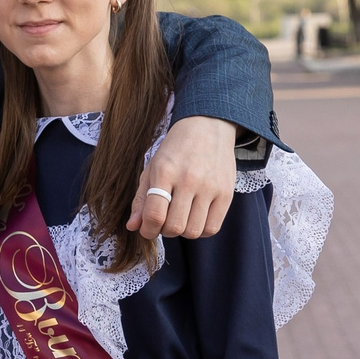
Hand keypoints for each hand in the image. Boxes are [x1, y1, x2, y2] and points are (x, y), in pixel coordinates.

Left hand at [130, 116, 236, 238]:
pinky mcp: (226, 193)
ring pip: (193, 231)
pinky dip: (201, 230)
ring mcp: (210, 187)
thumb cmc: (176, 150)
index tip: (148, 229)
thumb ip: (141, 199)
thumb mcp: (153, 168)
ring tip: (181, 217)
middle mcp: (189, 179)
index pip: (154, 215)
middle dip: (165, 230)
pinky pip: (212, 228)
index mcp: (165, 171)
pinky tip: (196, 217)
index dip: (147, 230)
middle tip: (165, 219)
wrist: (208, 127)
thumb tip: (133, 226)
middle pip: (174, 227)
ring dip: (183, 231)